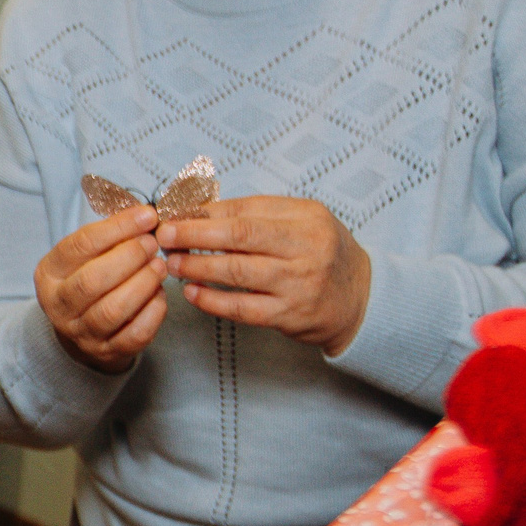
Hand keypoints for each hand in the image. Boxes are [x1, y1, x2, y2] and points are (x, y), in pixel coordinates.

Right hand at [35, 206, 167, 372]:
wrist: (82, 331)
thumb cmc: (88, 281)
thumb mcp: (84, 257)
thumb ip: (108, 237)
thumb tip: (145, 216)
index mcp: (49, 274)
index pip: (80, 246)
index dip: (117, 228)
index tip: (147, 216)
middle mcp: (59, 306)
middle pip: (93, 280)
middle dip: (130, 257)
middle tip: (153, 244)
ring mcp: (82, 333)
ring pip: (113, 309)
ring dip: (143, 283)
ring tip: (159, 267)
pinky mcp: (108, 352)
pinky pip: (135, 334)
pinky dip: (153, 311)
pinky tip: (160, 294)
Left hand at [157, 196, 370, 356]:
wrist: (361, 298)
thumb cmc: (322, 253)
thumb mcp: (303, 222)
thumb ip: (258, 215)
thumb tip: (200, 210)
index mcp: (306, 218)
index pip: (246, 210)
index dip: (205, 212)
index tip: (174, 213)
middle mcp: (306, 248)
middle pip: (239, 237)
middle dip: (195, 234)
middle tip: (164, 235)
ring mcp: (298, 284)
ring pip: (236, 272)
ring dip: (197, 266)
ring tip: (172, 262)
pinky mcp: (290, 316)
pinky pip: (242, 308)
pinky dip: (212, 300)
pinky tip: (191, 292)